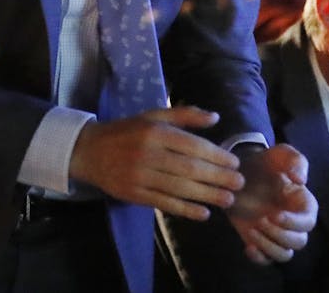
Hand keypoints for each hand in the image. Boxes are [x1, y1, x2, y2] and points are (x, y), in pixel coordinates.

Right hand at [69, 106, 243, 220]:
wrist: (89, 151)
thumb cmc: (127, 131)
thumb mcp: (153, 116)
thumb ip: (184, 115)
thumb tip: (215, 117)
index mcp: (155, 131)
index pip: (192, 145)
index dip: (216, 156)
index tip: (235, 163)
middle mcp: (148, 153)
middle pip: (189, 168)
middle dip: (217, 177)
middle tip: (239, 184)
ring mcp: (140, 176)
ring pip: (179, 188)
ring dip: (207, 195)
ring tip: (228, 200)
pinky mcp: (134, 195)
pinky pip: (164, 203)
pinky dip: (185, 209)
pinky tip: (203, 213)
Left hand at [227, 143, 316, 264]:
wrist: (239, 171)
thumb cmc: (265, 162)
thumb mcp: (280, 154)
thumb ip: (295, 161)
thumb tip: (302, 180)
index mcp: (303, 204)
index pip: (308, 222)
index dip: (294, 222)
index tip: (275, 214)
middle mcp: (293, 222)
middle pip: (298, 242)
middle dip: (280, 235)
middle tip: (260, 221)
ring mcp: (277, 234)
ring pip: (284, 254)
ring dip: (270, 247)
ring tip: (252, 231)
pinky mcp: (261, 241)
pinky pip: (266, 260)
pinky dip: (259, 258)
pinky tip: (248, 246)